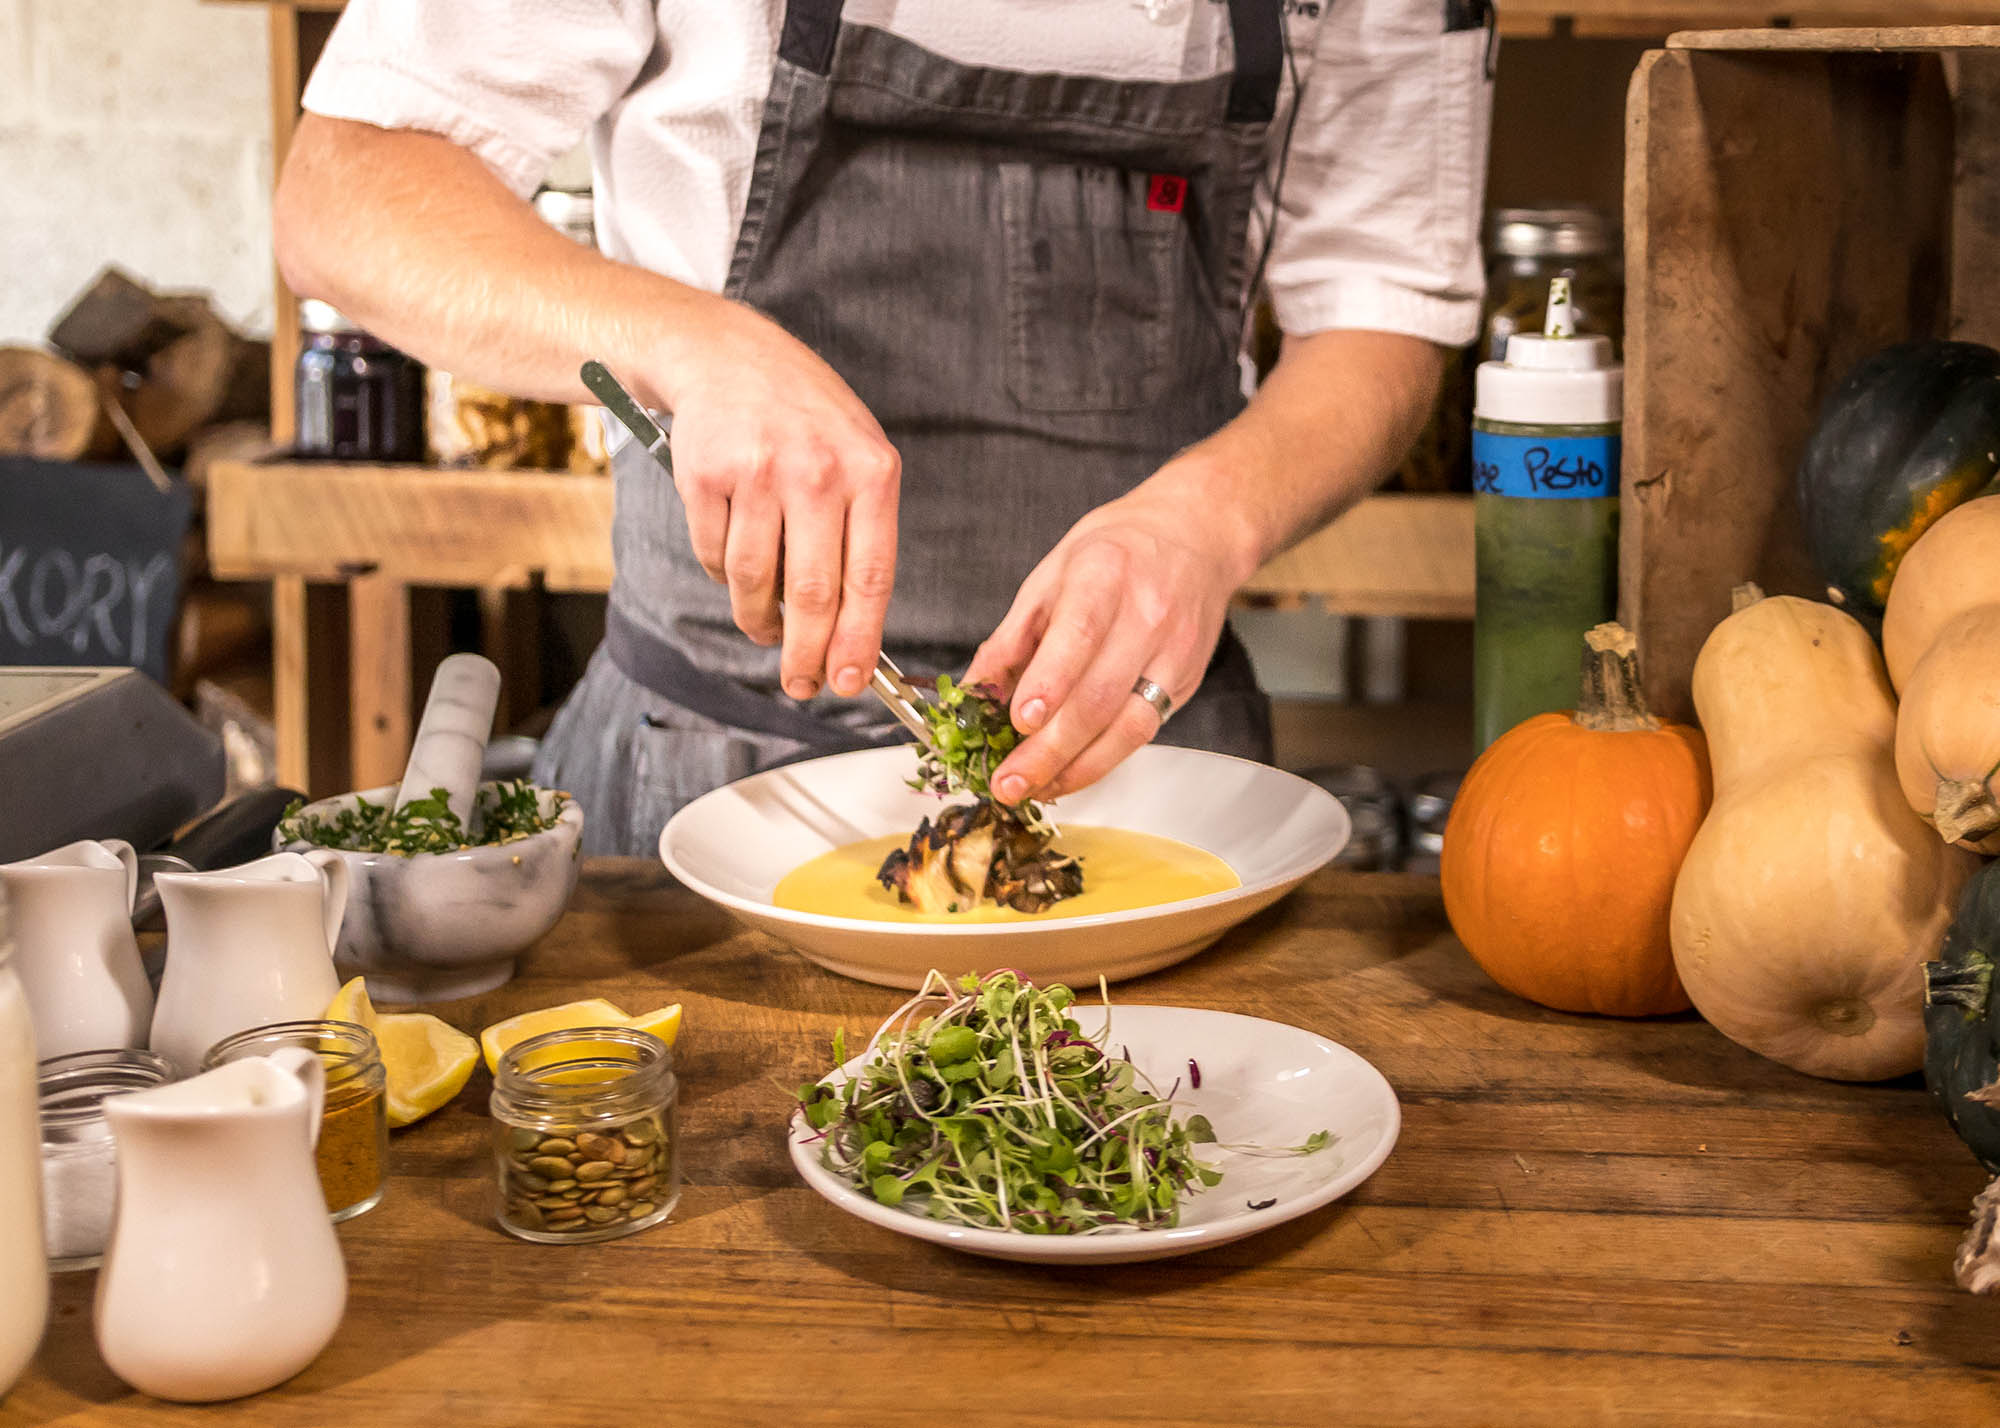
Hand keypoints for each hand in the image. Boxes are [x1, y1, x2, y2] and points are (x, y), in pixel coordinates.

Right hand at [653, 298, 900, 699]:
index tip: (847, 682)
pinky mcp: (704, 475)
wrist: (729, 354)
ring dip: (757, 620)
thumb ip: (861, 534)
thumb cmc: (805, 418)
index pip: (871, 578)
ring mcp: (758, 472)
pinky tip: (735, 564)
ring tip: (764, 628)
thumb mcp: (857, 456)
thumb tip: (850, 631)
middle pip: (812, 593)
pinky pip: (715, 556)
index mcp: (871, 472)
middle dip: (805, 654)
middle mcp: (817, 471)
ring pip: (754, 582)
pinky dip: (724, 576)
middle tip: (800, 685)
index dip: (858, 641)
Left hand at [965, 469, 1258, 804]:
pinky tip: (1068, 775)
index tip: (1019, 721)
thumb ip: (1011, 636)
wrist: (1194, 537)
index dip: (1051, 682)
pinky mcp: (1186, 683)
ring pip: (1127, 727)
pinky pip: (1143, 733)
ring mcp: (1174, 653)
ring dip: (1075, 768)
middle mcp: (1148, 615)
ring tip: (1033, 791)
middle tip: (1006, 783)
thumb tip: (972, 694)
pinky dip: (1101, 761)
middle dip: (1049, 749)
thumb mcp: (1051, 573)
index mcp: (1105, 575)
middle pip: (1100, 696)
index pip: (1081, 634)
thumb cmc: (1116, 551)